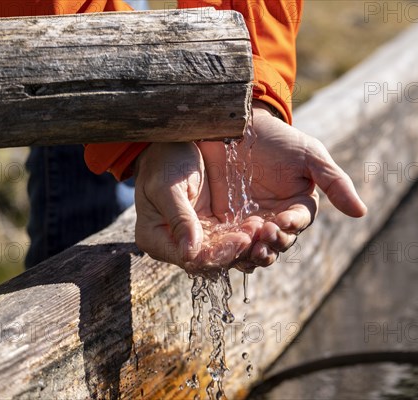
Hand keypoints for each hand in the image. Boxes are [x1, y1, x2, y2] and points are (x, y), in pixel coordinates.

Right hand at [133, 142, 260, 272]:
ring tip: (262, 230)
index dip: (218, 254)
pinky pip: (228, 237)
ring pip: (222, 251)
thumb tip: (189, 253)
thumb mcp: (168, 187)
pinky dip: (244, 233)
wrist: (173, 143)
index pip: (191, 259)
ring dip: (244, 244)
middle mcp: (174, 244)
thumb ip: (179, 219)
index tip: (241, 241)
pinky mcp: (209, 226)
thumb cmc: (164, 161)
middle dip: (236, 250)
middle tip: (258, 235)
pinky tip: (258, 224)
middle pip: (209, 260)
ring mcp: (193, 236)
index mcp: (155, 239)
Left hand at [198, 101, 366, 270]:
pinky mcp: (227, 222)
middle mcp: (277, 218)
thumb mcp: (309, 155)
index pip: (299, 222)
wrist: (237, 125)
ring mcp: (251, 222)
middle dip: (272, 243)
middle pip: (278, 241)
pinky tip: (225, 248)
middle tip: (262, 238)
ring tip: (246, 248)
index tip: (282, 221)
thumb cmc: (277, 138)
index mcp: (299, 205)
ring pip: (255, 246)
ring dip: (252, 252)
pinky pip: (230, 242)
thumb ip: (335, 182)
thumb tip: (362, 212)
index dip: (292, 225)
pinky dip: (230, 248)